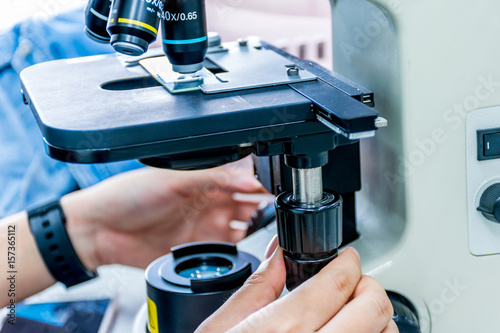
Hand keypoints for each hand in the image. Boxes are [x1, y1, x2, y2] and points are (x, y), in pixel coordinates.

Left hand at [61, 162, 265, 270]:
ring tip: (263, 221)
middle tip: (274, 203)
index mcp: (204, 176)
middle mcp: (208, 199)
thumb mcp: (173, 178)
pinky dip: (242, 245)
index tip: (274, 182)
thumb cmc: (128, 195)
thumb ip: (213, 177)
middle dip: (263, 200)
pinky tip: (246, 241)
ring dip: (256, 222)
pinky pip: (229, 248)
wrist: (100, 230)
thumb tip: (247, 177)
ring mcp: (205, 224)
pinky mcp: (200, 247)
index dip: (258, 177)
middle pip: (247, 198)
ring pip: (243, 223)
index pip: (240, 175)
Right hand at [196, 238, 396, 332]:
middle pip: (374, 307)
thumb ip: (255, 289)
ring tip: (354, 313)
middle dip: (367, 285)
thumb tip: (277, 254)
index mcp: (282, 330)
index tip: (347, 259)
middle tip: (353, 282)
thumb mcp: (219, 330)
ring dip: (376, 318)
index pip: (338, 282)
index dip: (348, 262)